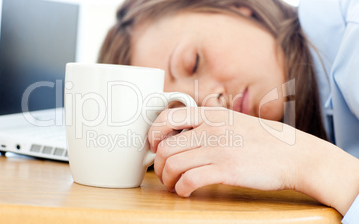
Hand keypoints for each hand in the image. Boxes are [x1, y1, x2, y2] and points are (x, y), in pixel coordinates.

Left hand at [148, 107, 297, 196]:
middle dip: (158, 165)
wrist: (294, 154)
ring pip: (173, 164)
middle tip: (163, 174)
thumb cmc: (262, 140)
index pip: (167, 117)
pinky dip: (181, 189)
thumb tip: (181, 136)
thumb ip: (208, 124)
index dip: (153, 134)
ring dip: (167, 179)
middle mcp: (211, 128)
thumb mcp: (233, 121)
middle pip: (165, 147)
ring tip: (173, 185)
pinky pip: (189, 180)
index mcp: (211, 113)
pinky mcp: (226, 170)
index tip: (155, 147)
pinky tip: (185, 191)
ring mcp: (218, 149)